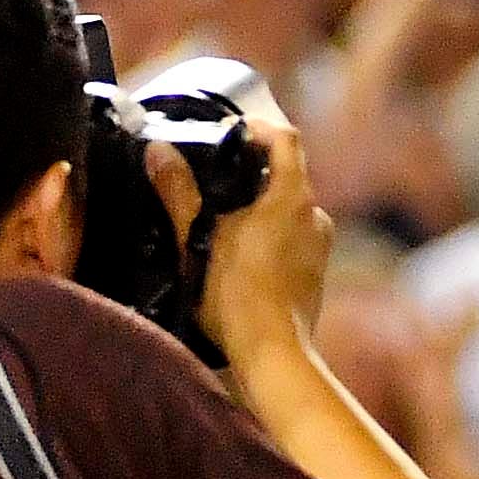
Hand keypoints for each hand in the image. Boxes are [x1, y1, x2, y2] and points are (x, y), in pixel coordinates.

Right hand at [196, 112, 335, 361]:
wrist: (272, 351)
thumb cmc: (235, 295)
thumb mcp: (196, 239)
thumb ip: (179, 192)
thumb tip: (159, 151)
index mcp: (293, 198)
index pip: (286, 139)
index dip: (259, 128)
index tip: (231, 131)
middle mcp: (314, 215)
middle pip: (287, 172)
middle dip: (251, 169)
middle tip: (212, 173)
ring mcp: (319, 244)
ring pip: (288, 207)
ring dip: (257, 202)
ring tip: (217, 214)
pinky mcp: (314, 269)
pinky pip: (291, 235)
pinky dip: (267, 230)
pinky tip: (235, 248)